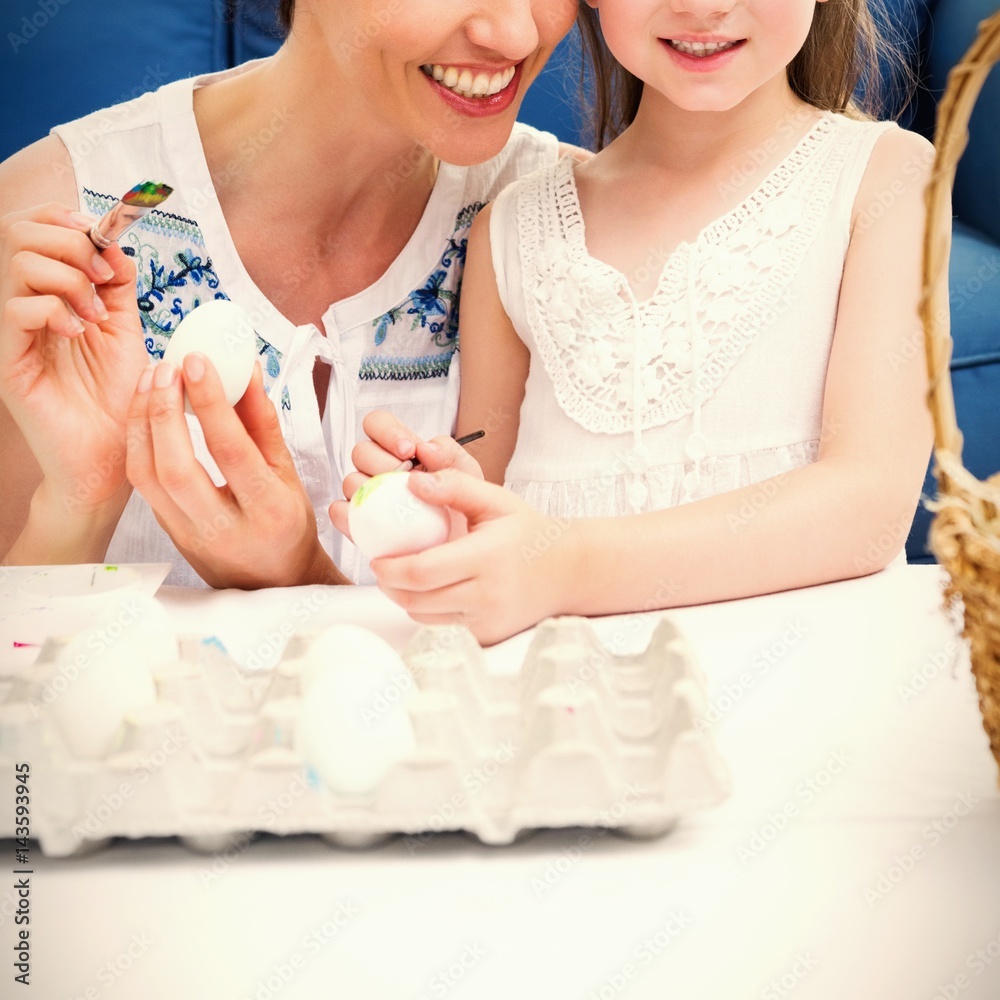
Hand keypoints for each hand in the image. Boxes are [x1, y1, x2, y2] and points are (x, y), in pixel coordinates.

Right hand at [0, 203, 145, 512]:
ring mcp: (12, 330)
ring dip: (70, 279)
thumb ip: (117, 284)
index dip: (65, 218)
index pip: (33, 226)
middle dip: (70, 243)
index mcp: (49, 290)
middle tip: (103, 277)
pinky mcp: (9, 359)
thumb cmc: (118, 395)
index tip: (103, 238)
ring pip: (20, 265)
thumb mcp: (126, 328)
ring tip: (95, 315)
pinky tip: (79, 333)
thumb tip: (113, 244)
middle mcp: (23, 303)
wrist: (115, 451)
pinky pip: (16, 309)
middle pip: (19, 232)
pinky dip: (56, 310)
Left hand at [126, 353, 347, 587]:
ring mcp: (190, 535)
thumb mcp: (287, 473)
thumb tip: (246, 370)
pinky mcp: (167, 533)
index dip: (210, 402)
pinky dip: (138, 441)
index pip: (230, 451)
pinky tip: (145, 411)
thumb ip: (263, 422)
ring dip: (142, 421)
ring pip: (148, 476)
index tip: (197, 361)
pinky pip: (143, 485)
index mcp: (268, 509)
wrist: (273, 579)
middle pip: (177, 467)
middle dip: (164, 410)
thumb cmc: (287, 523)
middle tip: (166, 366)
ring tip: (151, 379)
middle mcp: (226, 527)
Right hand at [330, 409, 482, 542]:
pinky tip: (378, 521)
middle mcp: (377, 469)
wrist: (462, 545)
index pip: (376, 424)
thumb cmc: (462, 506)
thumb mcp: (466, 474)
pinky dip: (352, 515)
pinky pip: (340, 512)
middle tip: (406, 479)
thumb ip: (449, 453)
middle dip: (383, 463)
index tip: (408, 450)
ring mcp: (366, 496)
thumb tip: (424, 448)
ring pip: (350, 481)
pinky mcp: (358, 524)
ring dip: (373, 490)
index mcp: (399, 449)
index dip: (386, 432)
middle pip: (360, 452)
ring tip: (399, 505)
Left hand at [368, 469, 578, 644]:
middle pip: (416, 599)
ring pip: (424, 616)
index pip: (422, 571)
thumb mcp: (496, 500)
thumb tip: (411, 482)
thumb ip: (454, 486)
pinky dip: (427, 610)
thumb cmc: (528, 531)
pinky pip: (442, 626)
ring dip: (405, 598)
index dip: (390, 568)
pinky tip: (429, 591)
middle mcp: (487, 595)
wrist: (568, 570)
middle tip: (381, 567)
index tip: (377, 557)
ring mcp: (487, 620)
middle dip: (389, 584)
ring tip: (402, 576)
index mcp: (486, 558)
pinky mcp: (486, 635)